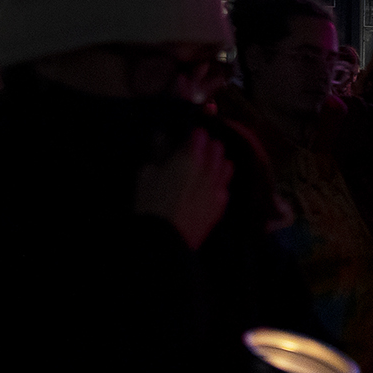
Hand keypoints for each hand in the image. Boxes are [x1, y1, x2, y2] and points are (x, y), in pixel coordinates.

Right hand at [136, 129, 233, 250]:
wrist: (166, 239)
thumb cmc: (151, 204)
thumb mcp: (146, 175)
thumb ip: (158, 153)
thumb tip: (161, 136)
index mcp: (189, 158)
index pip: (200, 135)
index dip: (194, 134)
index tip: (187, 136)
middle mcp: (208, 170)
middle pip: (217, 148)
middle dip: (209, 145)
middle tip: (197, 150)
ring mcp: (217, 187)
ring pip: (226, 165)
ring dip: (218, 161)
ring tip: (207, 165)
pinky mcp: (220, 205)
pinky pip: (226, 186)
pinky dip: (221, 181)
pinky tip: (212, 184)